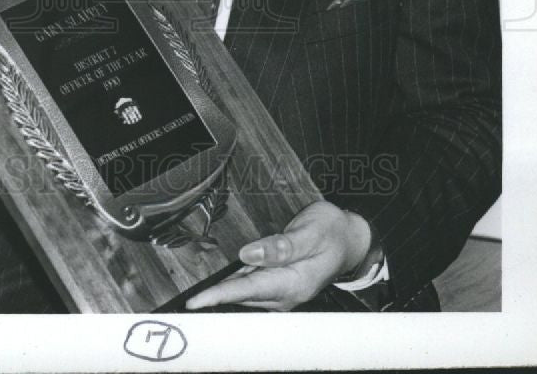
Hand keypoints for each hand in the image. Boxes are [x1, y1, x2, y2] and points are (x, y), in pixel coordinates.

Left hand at [185, 202, 370, 310]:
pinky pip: (252, 289)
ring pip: (246, 296)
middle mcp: (286, 294)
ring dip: (223, 296)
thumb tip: (248, 254)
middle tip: (186, 305)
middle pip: (242, 298)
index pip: (248, 291)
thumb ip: (280, 246)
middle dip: (214, 301)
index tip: (196, 302)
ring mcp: (283, 293)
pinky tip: (219, 287)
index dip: (220, 296)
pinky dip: (234, 289)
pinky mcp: (280, 286)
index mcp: (294, 283)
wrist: (350, 238)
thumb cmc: (331, 231)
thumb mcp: (310, 232)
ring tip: (196, 301)